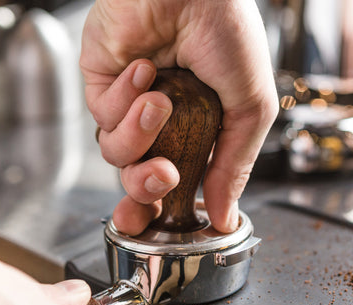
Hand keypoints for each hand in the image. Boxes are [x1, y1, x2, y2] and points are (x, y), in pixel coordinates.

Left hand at [81, 0, 277, 234]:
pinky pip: (102, 116)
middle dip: (146, 186)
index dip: (165, 207)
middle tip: (164, 175)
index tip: (165, 224)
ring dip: (139, 133)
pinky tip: (144, 69)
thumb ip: (234, 164)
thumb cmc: (227, 32)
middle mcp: (162, 121)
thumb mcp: (250, 106)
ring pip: (117, 153)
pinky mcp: (102, 83)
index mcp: (197, 129)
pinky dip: (124, 97)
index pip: (176, 181)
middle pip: (139, 178)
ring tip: (159, 100)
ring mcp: (131, 103)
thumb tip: (225, 214)